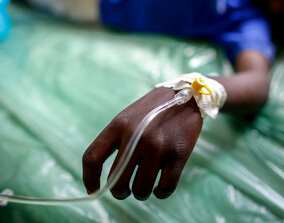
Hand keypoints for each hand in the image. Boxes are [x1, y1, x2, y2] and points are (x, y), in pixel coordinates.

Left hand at [82, 87, 202, 199]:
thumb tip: (110, 177)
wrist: (188, 95)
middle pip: (117, 180)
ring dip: (140, 194)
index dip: (89, 178)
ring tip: (143, 189)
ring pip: (141, 189)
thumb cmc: (154, 110)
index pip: (92, 157)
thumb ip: (117, 140)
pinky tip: (159, 189)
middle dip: (119, 192)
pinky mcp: (178, 154)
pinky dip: (160, 194)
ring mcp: (158, 146)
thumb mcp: (129, 117)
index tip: (93, 190)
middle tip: (124, 191)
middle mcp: (136, 136)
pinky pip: (165, 188)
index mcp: (119, 125)